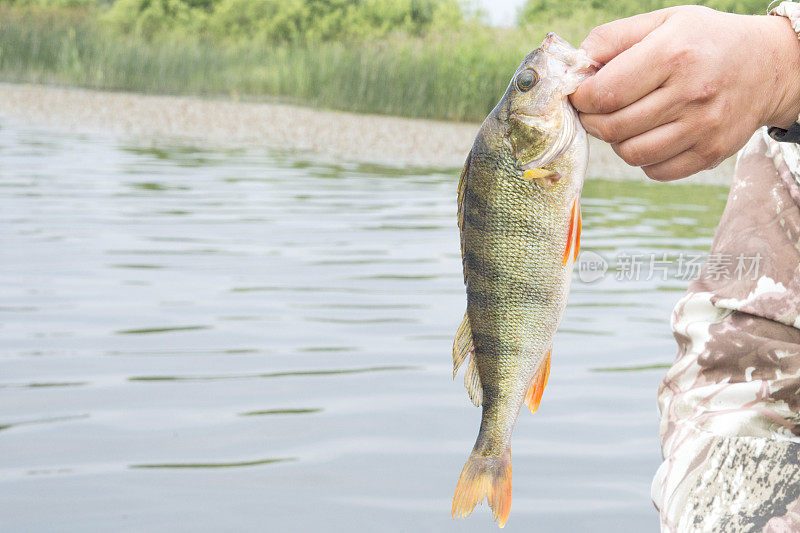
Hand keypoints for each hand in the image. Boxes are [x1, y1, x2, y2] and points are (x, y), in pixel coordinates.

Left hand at [569, 6, 799, 180]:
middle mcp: (690, 93)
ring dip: (616, 142)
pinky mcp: (711, 153)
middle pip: (613, 128)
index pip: (606, 93)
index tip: (580, 95)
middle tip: (596, 111)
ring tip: (623, 123)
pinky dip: (643, 159)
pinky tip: (649, 136)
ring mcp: (703, 127)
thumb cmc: (706, 41)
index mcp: (673, 53)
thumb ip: (612, 38)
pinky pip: (655, 171)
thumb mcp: (663, 22)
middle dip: (593, 121)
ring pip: (631, 154)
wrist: (771, 65)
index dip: (582, 99)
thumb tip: (574, 66)